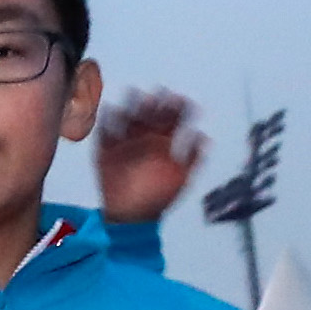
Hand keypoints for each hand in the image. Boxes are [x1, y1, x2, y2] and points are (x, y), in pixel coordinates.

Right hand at [92, 89, 205, 227]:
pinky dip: (107, 120)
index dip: (179, 107)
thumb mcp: (182, 179)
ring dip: (131, 105)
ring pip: (128, 118)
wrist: (131, 217)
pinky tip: (110, 109)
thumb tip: (204, 136)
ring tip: (133, 94)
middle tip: (159, 92)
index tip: (182, 98)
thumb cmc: (158, 198)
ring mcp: (126, 144)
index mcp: (164, 143)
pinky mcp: (107, 152)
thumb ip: (193, 157)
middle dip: (156, 102)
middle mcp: (145, 139)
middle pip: (151, 114)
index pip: (174, 119)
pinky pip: (106, 133)